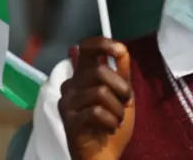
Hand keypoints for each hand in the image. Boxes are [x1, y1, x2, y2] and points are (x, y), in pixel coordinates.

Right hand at [59, 38, 134, 159]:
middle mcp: (72, 83)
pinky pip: (97, 111)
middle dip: (121, 89)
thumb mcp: (123, 95)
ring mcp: (67, 101)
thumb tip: (122, 47)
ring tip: (115, 120)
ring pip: (101, 92)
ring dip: (117, 110)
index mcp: (84, 74)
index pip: (86, 48)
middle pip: (101, 71)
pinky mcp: (68, 119)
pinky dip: (111, 122)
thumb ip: (122, 72)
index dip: (102, 44)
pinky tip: (108, 128)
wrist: (104, 153)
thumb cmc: (112, 122)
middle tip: (124, 103)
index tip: (119, 50)